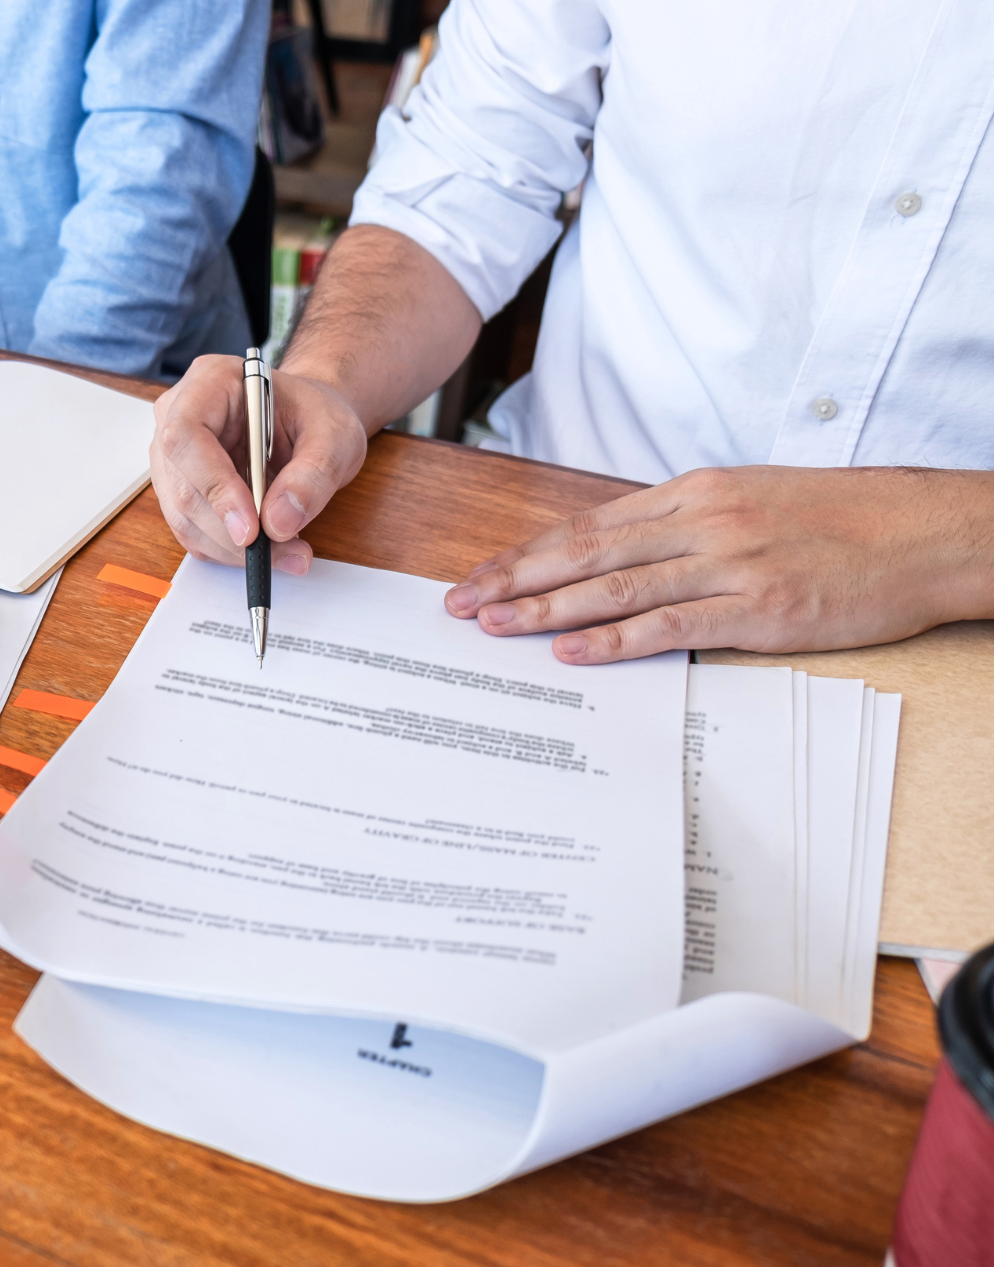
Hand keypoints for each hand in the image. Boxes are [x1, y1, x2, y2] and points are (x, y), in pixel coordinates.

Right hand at [149, 355, 372, 574]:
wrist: (307, 423)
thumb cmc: (315, 416)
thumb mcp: (334, 436)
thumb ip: (313, 475)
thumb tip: (279, 522)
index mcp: (210, 382)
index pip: (185, 435)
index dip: (214, 485)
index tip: (251, 528)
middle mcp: (178, 416)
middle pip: (182, 486)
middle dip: (231, 530)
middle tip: (285, 549)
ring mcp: (174, 457)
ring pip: (185, 518)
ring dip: (234, 548)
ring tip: (290, 552)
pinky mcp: (181, 491)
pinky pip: (195, 533)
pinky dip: (231, 552)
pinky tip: (271, 549)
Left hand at [444, 465, 993, 662]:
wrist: (930, 531)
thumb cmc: (845, 519)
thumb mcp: (754, 500)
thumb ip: (685, 525)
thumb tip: (622, 551)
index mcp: (698, 493)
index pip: (590, 525)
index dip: (528, 551)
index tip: (482, 573)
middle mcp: (704, 522)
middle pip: (587, 552)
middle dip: (516, 579)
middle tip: (460, 604)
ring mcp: (732, 564)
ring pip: (617, 588)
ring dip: (547, 609)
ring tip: (494, 626)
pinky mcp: (762, 609)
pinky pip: (671, 625)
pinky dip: (614, 639)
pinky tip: (570, 650)